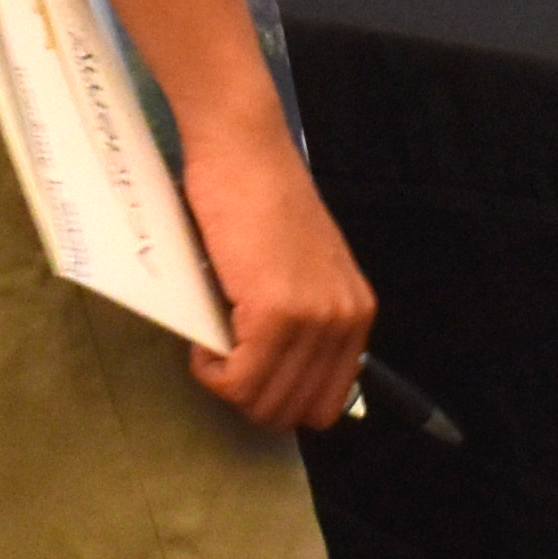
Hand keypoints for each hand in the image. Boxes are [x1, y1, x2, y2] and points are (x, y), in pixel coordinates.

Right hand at [178, 127, 375, 433]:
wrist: (242, 149)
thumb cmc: (257, 198)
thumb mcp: (300, 268)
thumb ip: (301, 317)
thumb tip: (271, 373)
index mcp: (355, 313)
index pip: (326, 401)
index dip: (279, 398)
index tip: (247, 373)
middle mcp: (344, 321)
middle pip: (294, 409)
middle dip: (249, 397)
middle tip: (221, 360)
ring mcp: (312, 319)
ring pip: (263, 400)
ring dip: (226, 384)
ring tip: (210, 344)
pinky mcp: (275, 313)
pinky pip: (238, 379)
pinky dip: (211, 372)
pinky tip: (202, 343)